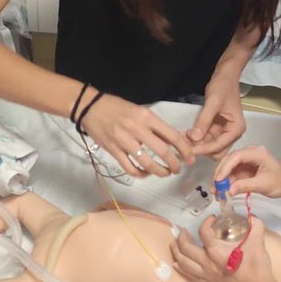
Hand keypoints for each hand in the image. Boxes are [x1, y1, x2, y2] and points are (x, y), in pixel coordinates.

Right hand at [79, 93, 193, 177]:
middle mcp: (137, 129)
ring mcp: (124, 141)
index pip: (172, 136)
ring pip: (147, 164)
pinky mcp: (113, 151)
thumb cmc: (116, 107)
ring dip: (160, 172)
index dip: (184, 149)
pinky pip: (130, 168)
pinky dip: (141, 174)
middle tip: (177, 169)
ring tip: (165, 173)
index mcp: (146, 117)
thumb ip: (155, 126)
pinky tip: (146, 173)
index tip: (189, 157)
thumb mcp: (140, 111)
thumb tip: (174, 140)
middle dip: (174, 164)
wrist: (90, 107)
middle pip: (163, 152)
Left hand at [169, 219, 280, 281]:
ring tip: (174, 245)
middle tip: (182, 232)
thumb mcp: (258, 243)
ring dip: (176, 251)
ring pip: (183, 262)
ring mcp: (205, 277)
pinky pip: (188, 277)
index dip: (206, 222)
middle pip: (185, 247)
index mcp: (216, 251)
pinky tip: (177, 265)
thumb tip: (252, 217)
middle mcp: (207, 263)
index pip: (204, 231)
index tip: (211, 220)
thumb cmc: (258, 272)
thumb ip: (255, 226)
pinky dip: (180, 269)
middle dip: (182, 237)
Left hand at [187, 79, 245, 156]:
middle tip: (184, 145)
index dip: (203, 149)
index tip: (188, 150)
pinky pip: (207, 138)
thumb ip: (204, 120)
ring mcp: (225, 131)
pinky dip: (197, 137)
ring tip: (183, 138)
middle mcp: (232, 133)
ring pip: (210, 146)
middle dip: (201, 149)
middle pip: (216, 151)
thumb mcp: (213, 102)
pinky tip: (187, 133)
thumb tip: (195, 138)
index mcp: (236, 129)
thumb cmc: (223, 86)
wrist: (225, 75)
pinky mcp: (218, 128)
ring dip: (197, 144)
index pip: (218, 146)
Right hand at [213, 145, 280, 197]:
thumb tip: (229, 191)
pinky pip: (233, 174)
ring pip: (229, 168)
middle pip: (229, 161)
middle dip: (220, 175)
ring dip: (222, 180)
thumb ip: (245, 186)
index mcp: (257, 153)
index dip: (225, 168)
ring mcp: (247, 160)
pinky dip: (227, 183)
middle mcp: (250, 153)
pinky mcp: (245, 168)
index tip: (218, 180)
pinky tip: (223, 191)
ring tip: (217, 193)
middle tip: (215, 188)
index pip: (236, 157)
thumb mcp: (263, 185)